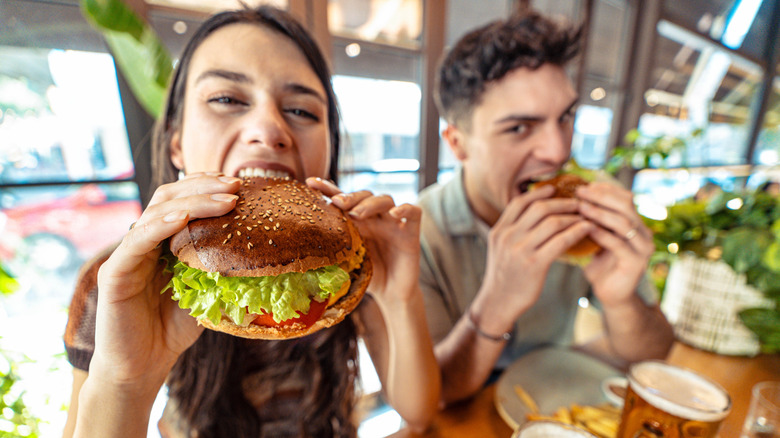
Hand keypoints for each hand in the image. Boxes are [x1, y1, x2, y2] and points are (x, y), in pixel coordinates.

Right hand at [90, 173, 240, 388]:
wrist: (143, 365)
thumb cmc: (174, 328)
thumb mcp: (206, 291)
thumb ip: (220, 266)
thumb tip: (263, 250)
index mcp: (163, 240)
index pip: (181, 199)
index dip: (206, 185)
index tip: (237, 183)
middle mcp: (143, 240)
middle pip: (169, 196)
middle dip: (204, 186)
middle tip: (236, 184)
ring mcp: (127, 254)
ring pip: (156, 212)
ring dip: (193, 201)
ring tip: (225, 199)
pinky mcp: (114, 272)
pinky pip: (138, 241)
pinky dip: (161, 225)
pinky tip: (184, 217)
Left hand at [306, 177, 420, 302]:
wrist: (392, 294)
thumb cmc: (368, 277)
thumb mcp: (347, 263)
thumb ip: (332, 253)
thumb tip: (301, 256)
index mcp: (357, 222)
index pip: (342, 199)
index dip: (327, 189)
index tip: (310, 183)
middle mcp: (374, 218)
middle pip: (364, 195)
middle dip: (349, 196)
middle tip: (337, 203)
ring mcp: (393, 223)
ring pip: (385, 199)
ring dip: (370, 203)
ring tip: (357, 213)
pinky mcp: (411, 232)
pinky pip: (414, 212)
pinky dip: (405, 208)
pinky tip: (395, 213)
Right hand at [472, 185, 592, 326]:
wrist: (498, 303)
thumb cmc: (504, 277)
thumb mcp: (499, 249)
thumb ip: (512, 232)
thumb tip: (530, 216)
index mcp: (499, 231)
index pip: (519, 203)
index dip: (538, 193)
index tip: (553, 189)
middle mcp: (508, 237)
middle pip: (538, 209)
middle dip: (561, 202)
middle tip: (577, 202)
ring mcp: (520, 250)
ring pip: (552, 222)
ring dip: (572, 216)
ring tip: (584, 216)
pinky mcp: (535, 264)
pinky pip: (560, 241)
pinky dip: (576, 232)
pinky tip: (586, 230)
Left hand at [575, 182, 654, 305]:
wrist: (611, 295)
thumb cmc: (600, 265)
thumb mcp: (596, 238)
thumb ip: (592, 221)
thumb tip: (572, 197)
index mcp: (636, 224)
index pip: (625, 198)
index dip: (605, 190)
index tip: (584, 185)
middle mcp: (644, 233)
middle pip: (626, 206)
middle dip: (602, 197)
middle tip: (580, 192)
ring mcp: (643, 248)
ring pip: (624, 223)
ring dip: (600, 213)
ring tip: (581, 207)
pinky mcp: (636, 263)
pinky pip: (619, 244)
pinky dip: (602, 234)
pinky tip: (586, 228)